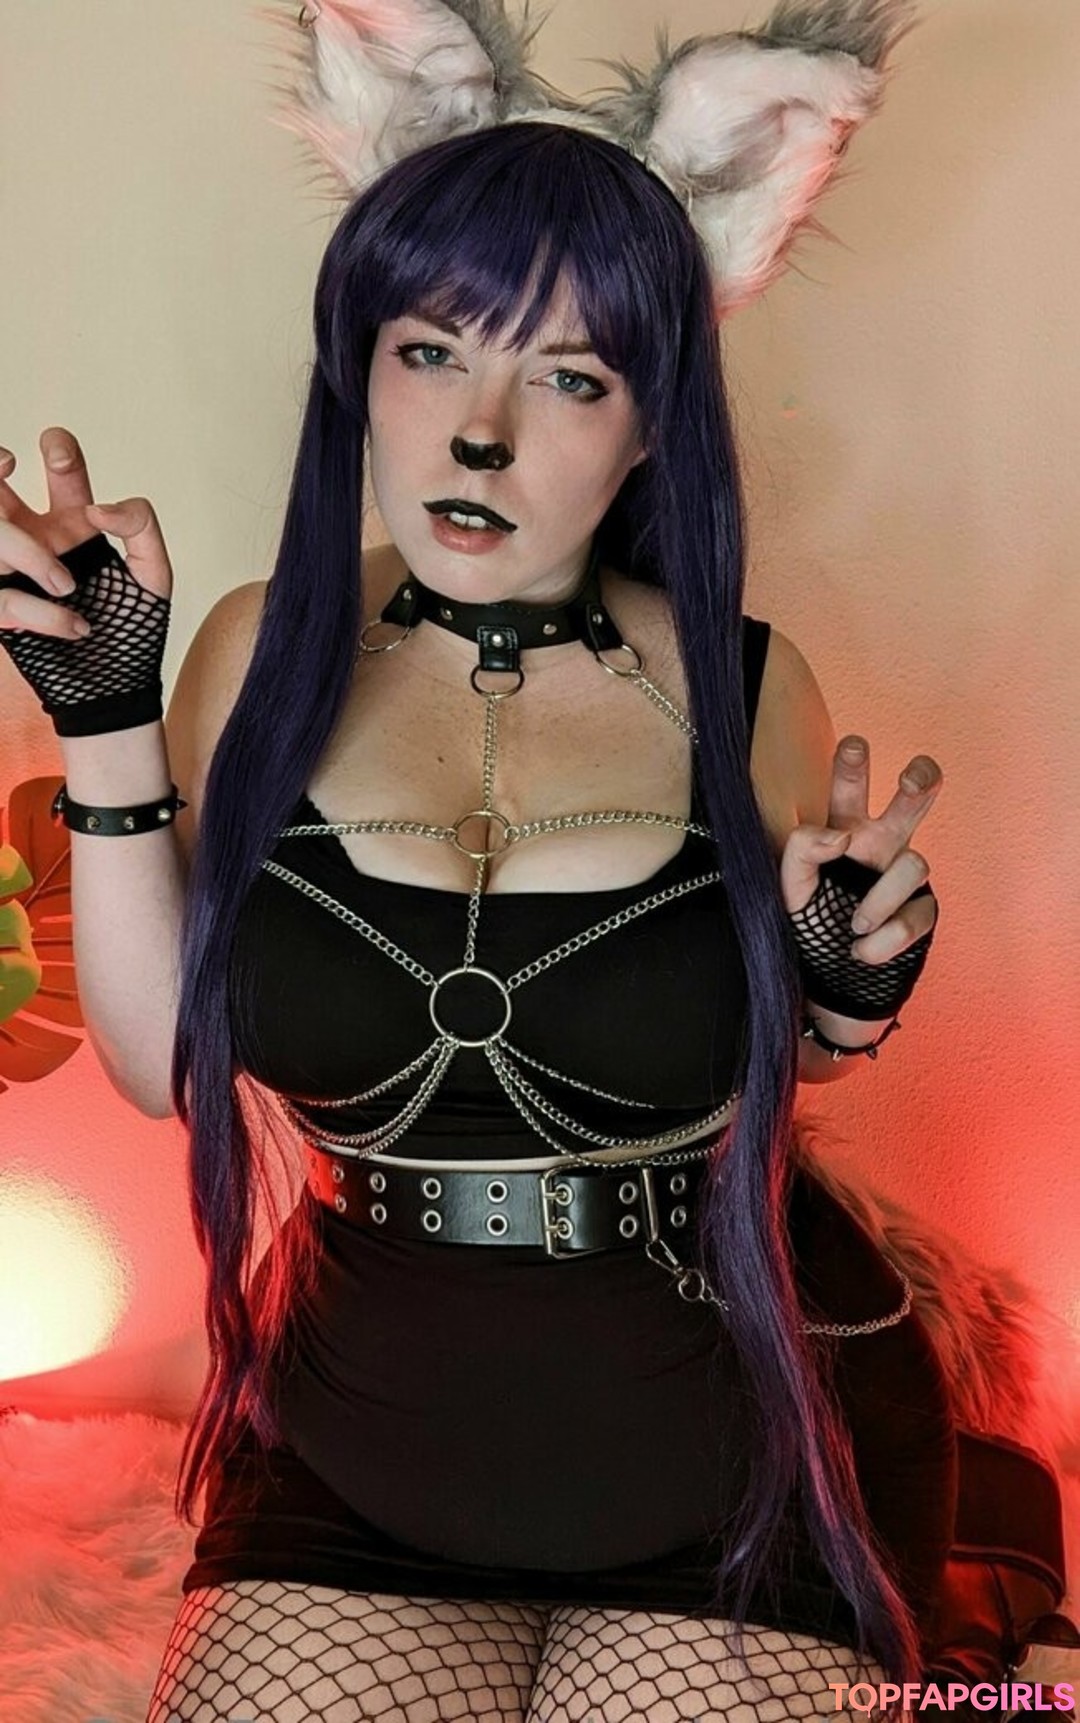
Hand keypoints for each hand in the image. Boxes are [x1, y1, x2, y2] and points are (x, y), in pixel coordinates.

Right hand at [0, 429, 174, 735]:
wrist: (115, 691)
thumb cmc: (133, 634)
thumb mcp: (154, 578)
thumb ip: (141, 527)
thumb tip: (95, 508)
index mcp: (74, 525)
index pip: (62, 472)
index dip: (57, 449)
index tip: (55, 452)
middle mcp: (36, 540)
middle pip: (1, 490)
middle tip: (8, 463)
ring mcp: (10, 572)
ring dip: (25, 552)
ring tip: (67, 587)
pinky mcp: (2, 609)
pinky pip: (5, 599)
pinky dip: (41, 613)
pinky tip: (75, 629)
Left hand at [779, 735, 942, 965]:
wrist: (826, 976)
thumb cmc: (806, 919)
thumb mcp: (787, 886)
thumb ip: (800, 850)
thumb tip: (840, 836)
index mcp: (844, 830)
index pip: (850, 790)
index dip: (853, 764)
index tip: (853, 744)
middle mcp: (880, 845)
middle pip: (912, 799)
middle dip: (921, 780)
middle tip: (912, 778)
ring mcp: (904, 876)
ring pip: (915, 864)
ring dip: (880, 901)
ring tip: (854, 926)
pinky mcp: (923, 910)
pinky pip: (917, 915)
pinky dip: (886, 939)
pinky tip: (862, 950)